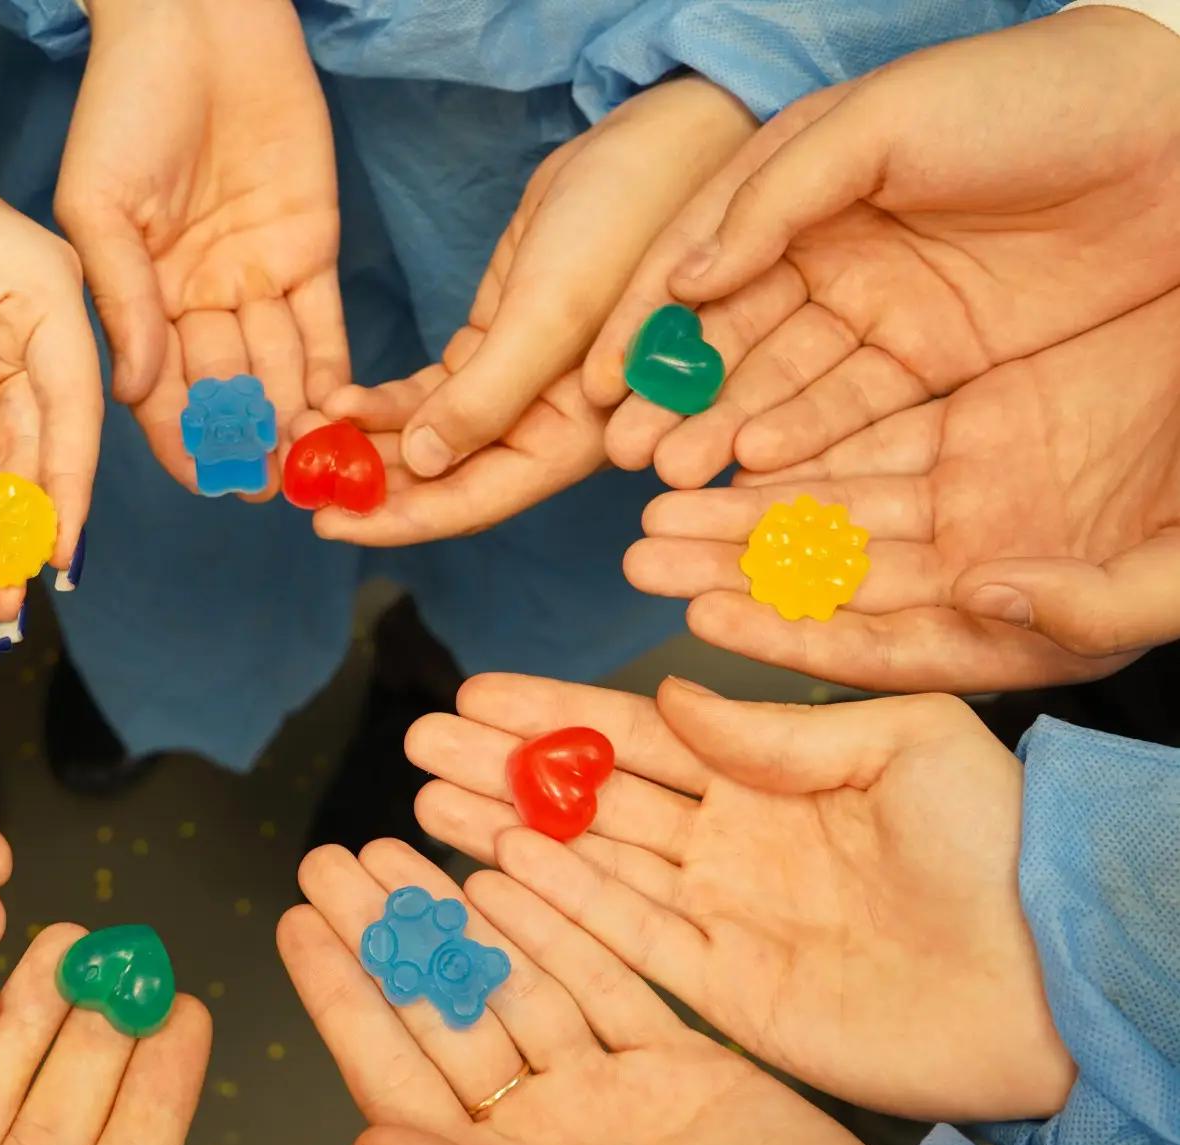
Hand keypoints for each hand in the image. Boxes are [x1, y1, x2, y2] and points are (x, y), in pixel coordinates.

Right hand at [55, 0, 347, 496]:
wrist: (196, 19)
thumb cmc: (127, 102)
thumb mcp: (100, 203)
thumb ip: (120, 297)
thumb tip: (137, 392)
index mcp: (139, 296)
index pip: (159, 389)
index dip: (181, 439)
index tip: (207, 481)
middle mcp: (197, 300)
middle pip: (224, 389)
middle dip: (247, 442)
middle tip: (271, 489)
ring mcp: (255, 278)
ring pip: (277, 369)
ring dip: (293, 421)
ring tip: (311, 468)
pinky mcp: (309, 250)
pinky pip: (321, 326)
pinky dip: (330, 373)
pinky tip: (339, 416)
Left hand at [279, 840, 891, 1144]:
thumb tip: (367, 1142)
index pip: (394, 1070)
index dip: (343, 993)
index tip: (296, 920)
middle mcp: (545, 1130)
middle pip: (449, 1010)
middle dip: (393, 932)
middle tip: (341, 857)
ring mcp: (611, 1095)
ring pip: (522, 982)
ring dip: (469, 914)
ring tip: (409, 844)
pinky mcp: (681, 1070)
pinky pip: (612, 981)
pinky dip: (569, 923)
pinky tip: (518, 868)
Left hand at [313, 79, 754, 544]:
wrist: (657, 144)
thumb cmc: (626, 226)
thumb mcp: (553, 314)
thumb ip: (489, 397)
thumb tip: (422, 465)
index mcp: (576, 436)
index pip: (473, 499)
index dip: (400, 517)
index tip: (328, 524)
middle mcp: (548, 424)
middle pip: (446, 476)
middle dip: (371, 480)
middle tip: (294, 478)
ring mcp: (522, 385)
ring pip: (433, 434)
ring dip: (370, 440)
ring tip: (302, 435)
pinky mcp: (499, 342)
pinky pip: (434, 390)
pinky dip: (388, 399)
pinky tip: (340, 399)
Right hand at [408, 673, 1075, 1120]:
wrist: (1052, 971)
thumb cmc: (995, 840)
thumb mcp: (904, 737)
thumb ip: (775, 726)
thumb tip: (673, 697)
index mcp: (772, 774)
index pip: (639, 735)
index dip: (557, 713)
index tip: (480, 689)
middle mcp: (731, 841)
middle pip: (592, 796)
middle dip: (506, 766)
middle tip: (422, 738)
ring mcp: (721, 914)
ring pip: (590, 860)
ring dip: (508, 826)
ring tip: (428, 792)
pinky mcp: (725, 987)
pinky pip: (625, 933)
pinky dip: (560, 898)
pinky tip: (500, 858)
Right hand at [587, 7, 1179, 488]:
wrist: (1172, 133)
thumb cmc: (1017, 96)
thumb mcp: (878, 122)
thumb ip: (772, 200)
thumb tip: (682, 282)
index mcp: (796, 188)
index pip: (698, 265)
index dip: (645, 325)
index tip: (600, 382)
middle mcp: (824, 257)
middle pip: (731, 340)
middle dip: (677, 395)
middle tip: (631, 451)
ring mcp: (879, 314)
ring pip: (782, 384)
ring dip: (727, 428)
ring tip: (677, 471)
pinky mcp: (935, 364)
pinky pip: (855, 413)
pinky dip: (804, 440)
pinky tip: (758, 464)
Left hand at [621, 285, 1179, 690]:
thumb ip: (1098, 605)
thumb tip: (990, 597)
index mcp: (1027, 624)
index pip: (884, 642)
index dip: (792, 634)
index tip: (700, 619)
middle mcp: (989, 565)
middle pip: (836, 576)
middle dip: (736, 566)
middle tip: (640, 550)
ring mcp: (984, 491)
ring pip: (840, 502)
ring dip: (749, 502)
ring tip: (658, 494)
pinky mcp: (986, 418)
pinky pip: (874, 432)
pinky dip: (805, 435)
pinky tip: (731, 432)